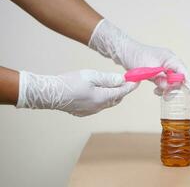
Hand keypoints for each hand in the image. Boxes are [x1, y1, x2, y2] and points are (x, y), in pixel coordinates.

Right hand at [17, 69, 137, 116]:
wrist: (51, 94)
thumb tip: (122, 80)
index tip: (137, 80)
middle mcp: (99, 107)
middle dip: (122, 90)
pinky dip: (103, 99)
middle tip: (124, 80)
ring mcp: (91, 111)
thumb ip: (108, 79)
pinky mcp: (84, 112)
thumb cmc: (70, 82)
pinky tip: (98, 92)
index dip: (131, 86)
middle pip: (116, 99)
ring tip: (111, 84)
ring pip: (108, 103)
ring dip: (112, 95)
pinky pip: (99, 106)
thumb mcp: (91, 76)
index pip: (122, 92)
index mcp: (102, 98)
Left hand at [88, 19, 189, 94]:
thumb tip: (168, 87)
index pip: (183, 71)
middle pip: (178, 77)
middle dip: (174, 87)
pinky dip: (162, 86)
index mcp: (169, 58)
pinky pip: (164, 80)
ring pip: (171, 80)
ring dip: (166, 88)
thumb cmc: (135, 56)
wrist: (123, 52)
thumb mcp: (148, 69)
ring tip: (158, 93)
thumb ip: (160, 78)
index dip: (187, 81)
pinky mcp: (157, 69)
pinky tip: (156, 90)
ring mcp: (163, 65)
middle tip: (166, 96)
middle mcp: (168, 61)